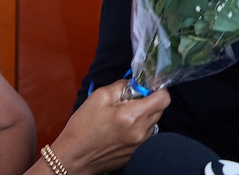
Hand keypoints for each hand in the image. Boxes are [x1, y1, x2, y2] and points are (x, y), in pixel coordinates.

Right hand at [48, 80, 170, 174]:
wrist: (74, 156)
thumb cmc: (83, 126)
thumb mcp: (99, 96)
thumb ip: (122, 85)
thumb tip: (136, 83)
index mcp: (132, 115)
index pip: (163, 99)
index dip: (158, 90)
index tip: (147, 88)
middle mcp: (140, 132)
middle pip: (160, 110)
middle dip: (149, 101)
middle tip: (131, 101)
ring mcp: (140, 145)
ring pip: (154, 122)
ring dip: (145, 116)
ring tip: (124, 116)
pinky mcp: (136, 152)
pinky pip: (147, 135)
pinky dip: (140, 128)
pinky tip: (123, 128)